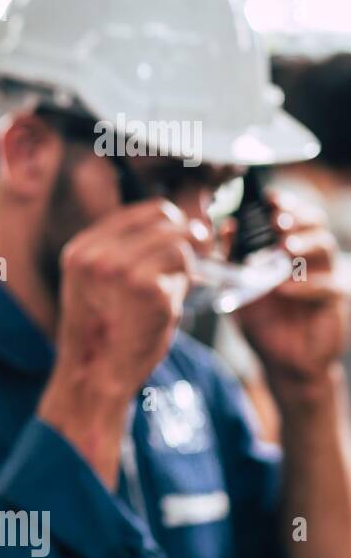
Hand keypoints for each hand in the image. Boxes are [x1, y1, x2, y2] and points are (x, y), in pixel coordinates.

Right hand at [53, 199, 201, 393]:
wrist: (96, 375)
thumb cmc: (104, 332)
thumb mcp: (96, 282)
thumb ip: (125, 252)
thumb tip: (185, 226)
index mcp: (82, 249)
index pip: (143, 211)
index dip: (170, 222)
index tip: (183, 237)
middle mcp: (98, 255)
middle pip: (165, 217)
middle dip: (187, 236)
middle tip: (196, 255)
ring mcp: (122, 271)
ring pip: (180, 241)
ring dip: (186, 264)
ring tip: (171, 289)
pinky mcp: (149, 290)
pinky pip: (186, 270)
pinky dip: (184, 286)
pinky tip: (167, 307)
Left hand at [235, 191, 349, 392]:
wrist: (282, 360)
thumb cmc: (262, 320)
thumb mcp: (239, 287)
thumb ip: (231, 259)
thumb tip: (223, 228)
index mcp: (288, 250)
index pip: (293, 216)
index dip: (284, 203)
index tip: (268, 198)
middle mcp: (310, 258)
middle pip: (315, 224)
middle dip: (296, 218)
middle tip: (277, 220)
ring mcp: (326, 277)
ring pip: (325, 248)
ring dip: (303, 244)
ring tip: (285, 248)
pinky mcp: (335, 301)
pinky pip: (327, 286)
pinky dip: (304, 285)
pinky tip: (283, 288)